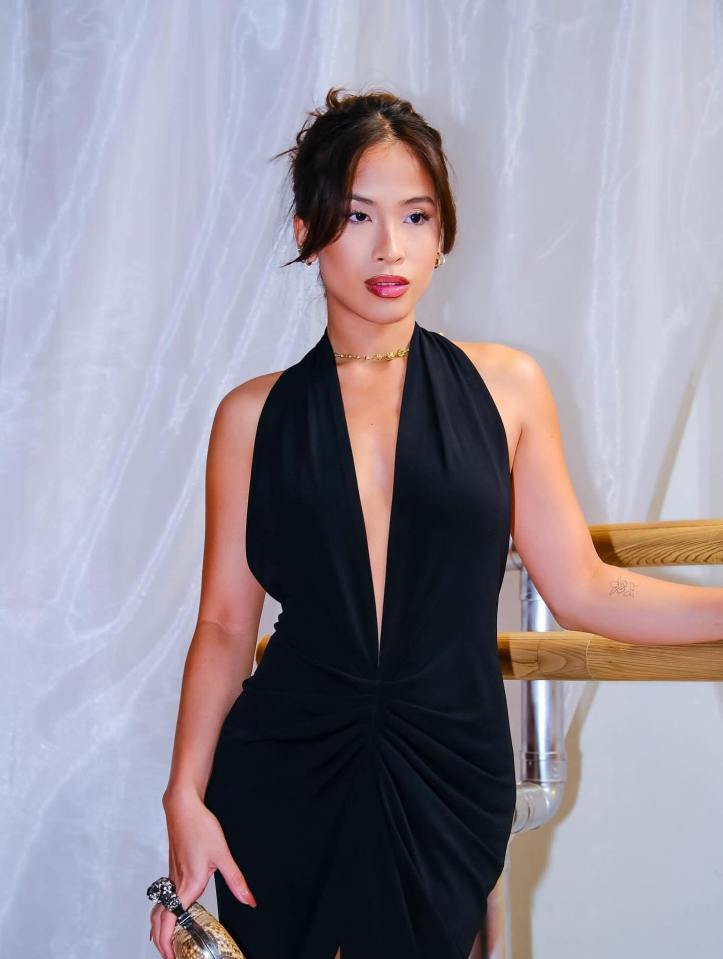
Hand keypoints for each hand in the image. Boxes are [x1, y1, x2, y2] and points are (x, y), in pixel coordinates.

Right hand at [149, 790, 256, 958]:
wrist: (183, 807)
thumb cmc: (200, 826)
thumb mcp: (223, 854)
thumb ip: (236, 881)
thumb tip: (249, 900)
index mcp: (188, 884)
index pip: (170, 921)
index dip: (167, 942)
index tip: (172, 956)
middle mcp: (176, 883)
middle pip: (159, 920)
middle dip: (160, 941)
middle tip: (169, 955)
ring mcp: (172, 877)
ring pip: (159, 908)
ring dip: (159, 927)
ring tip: (166, 941)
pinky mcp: (173, 869)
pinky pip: (163, 897)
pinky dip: (162, 912)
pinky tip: (172, 913)